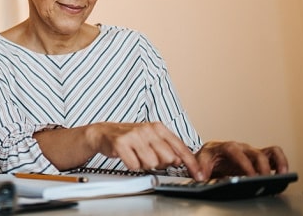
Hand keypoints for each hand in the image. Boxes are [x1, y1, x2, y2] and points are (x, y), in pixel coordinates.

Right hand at [86, 122, 201, 178]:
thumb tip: (180, 160)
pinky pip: (134, 165)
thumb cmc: (130, 137)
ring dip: (144, 164)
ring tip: (136, 155)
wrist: (104, 132)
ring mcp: (134, 135)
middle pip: (167, 159)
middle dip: (160, 163)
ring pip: (151, 163)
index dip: (191, 163)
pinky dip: (132, 165)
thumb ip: (168, 148)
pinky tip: (128, 156)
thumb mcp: (151, 138)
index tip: (198, 174)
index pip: (180, 147)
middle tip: (149, 157)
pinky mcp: (121, 143)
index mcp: (158, 127)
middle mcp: (148, 129)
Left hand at [195, 141, 288, 177]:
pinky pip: (274, 155)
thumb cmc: (208, 156)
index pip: (236, 152)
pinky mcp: (258, 157)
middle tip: (264, 181)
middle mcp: (242, 148)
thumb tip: (201, 176)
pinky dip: (281, 162)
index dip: (244, 164)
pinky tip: (283, 173)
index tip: (250, 175)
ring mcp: (252, 152)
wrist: (211, 154)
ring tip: (282, 175)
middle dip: (262, 167)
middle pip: (256, 153)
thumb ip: (201, 167)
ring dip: (278, 162)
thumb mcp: (201, 160)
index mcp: (226, 147)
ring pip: (269, 152)